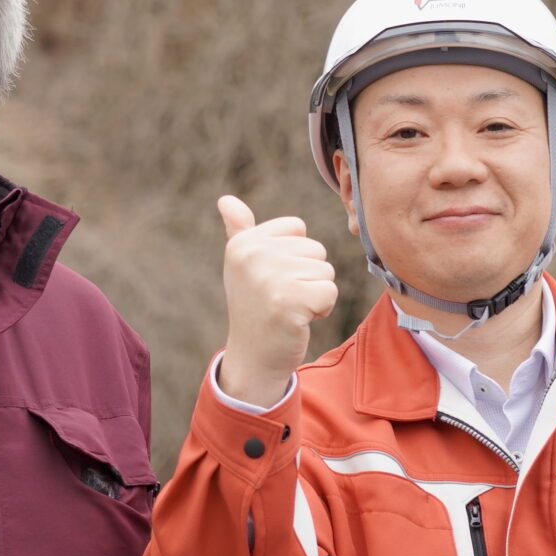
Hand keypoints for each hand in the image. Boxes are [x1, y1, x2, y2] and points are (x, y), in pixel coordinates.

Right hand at [214, 195, 338, 406]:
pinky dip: (321, 309)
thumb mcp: (243, 265)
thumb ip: (240, 230)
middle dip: (308, 276)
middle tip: (282, 297)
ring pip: (325, 271)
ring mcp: (270, 279)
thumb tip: (226, 199)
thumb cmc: (255, 306)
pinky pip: (330, 292)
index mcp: (242, 243)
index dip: (295, 254)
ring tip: (289, 308)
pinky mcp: (290, 302)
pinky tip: (298, 320)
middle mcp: (253, 256)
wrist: (254, 357)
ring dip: (315, 293)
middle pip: (315, 249)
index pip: (297, 227)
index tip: (274, 277)